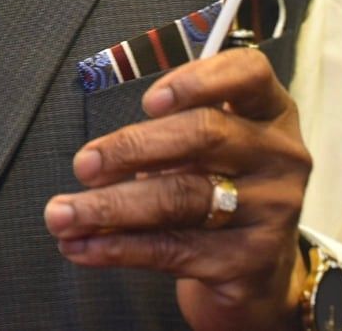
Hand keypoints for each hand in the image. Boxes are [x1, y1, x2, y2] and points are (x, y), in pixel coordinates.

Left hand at [43, 48, 310, 330]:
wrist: (257, 268)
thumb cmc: (219, 184)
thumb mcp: (206, 146)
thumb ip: (166, 131)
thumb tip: (92, 156)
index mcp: (270, 110)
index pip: (249, 73)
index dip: (198, 80)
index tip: (148, 101)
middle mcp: (280, 154)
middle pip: (204, 135)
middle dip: (133, 147)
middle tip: (83, 164)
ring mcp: (272, 208)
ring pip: (183, 198)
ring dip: (111, 206)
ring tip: (62, 214)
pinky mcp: (252, 259)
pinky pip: (176, 249)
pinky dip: (120, 246)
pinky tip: (83, 246)